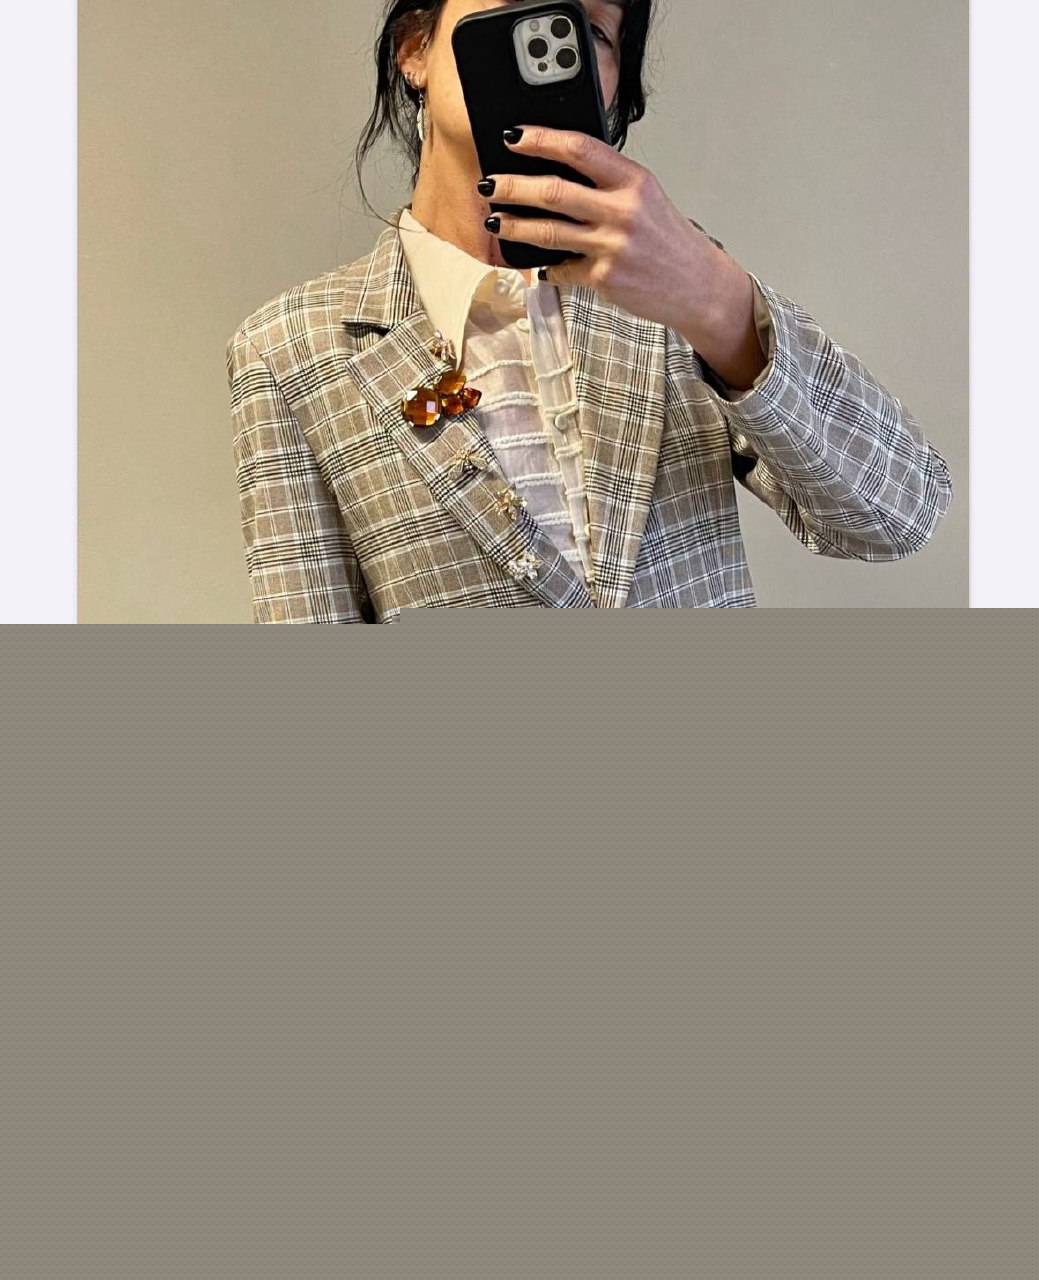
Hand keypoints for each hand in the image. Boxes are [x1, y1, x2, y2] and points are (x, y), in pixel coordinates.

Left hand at [481, 124, 729, 337]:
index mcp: (633, 181)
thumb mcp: (646, 197)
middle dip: (512, 186)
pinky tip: (538, 264)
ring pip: (547, 232)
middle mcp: (623, 210)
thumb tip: (557, 170)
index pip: (580, 149)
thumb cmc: (668, 240)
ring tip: (495, 220)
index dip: (541, 140)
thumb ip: (608, 182)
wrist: (698, 285)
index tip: (514, 137)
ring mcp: (612, 246)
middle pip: (553, 191)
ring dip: (514, 226)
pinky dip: (546, 267)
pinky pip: (561, 269)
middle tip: (489, 183)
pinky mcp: (604, 278)